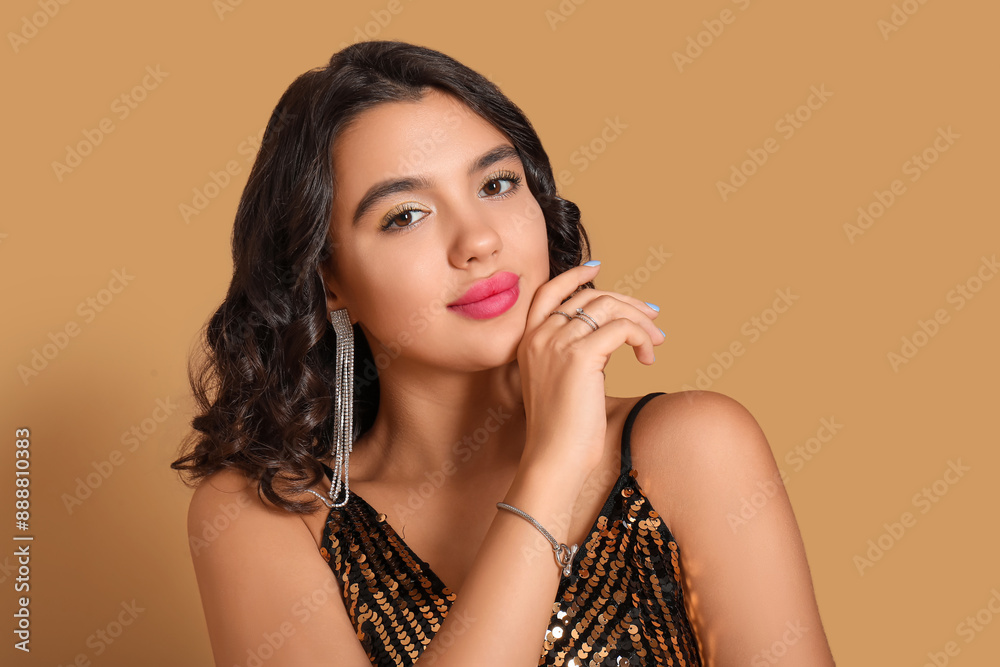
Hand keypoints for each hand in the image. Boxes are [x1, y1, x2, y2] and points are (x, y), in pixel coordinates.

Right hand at [515, 262, 663, 475]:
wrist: (553, 459)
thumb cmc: (562, 432)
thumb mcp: (561, 383)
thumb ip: (575, 355)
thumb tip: (609, 336)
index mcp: (528, 342)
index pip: (548, 292)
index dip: (573, 276)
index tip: (597, 268)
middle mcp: (539, 337)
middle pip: (588, 296)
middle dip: (625, 302)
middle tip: (652, 317)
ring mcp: (557, 344)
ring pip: (608, 307)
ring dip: (639, 321)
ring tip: (655, 343)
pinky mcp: (580, 356)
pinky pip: (621, 328)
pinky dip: (641, 338)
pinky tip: (648, 358)